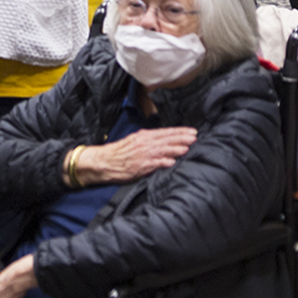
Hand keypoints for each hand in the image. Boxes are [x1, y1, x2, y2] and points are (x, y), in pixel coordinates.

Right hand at [75, 127, 197, 185]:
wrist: (102, 161)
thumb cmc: (119, 153)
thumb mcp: (135, 142)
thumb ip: (150, 142)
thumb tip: (166, 143)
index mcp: (144, 136)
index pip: (165, 132)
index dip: (180, 132)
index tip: (192, 131)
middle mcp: (144, 143)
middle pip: (166, 139)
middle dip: (181, 138)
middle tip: (194, 137)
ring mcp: (141, 154)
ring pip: (161, 150)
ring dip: (175, 149)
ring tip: (187, 148)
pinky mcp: (137, 166)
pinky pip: (152, 163)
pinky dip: (162, 162)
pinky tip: (171, 162)